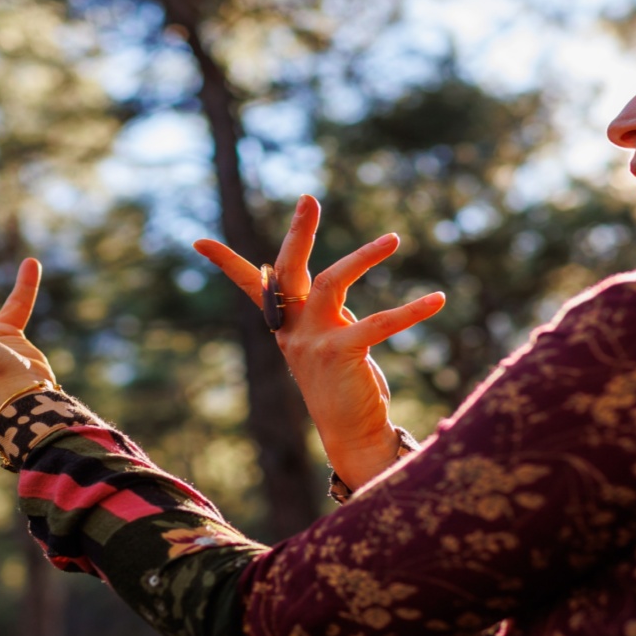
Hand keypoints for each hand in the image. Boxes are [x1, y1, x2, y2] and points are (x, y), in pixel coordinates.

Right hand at [194, 195, 444, 489]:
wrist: (353, 436)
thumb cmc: (346, 389)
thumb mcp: (329, 345)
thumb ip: (328, 315)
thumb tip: (335, 287)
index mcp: (288, 327)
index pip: (252, 287)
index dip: (227, 263)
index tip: (198, 241)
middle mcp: (294, 331)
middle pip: (288, 270)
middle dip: (298, 232)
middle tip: (309, 198)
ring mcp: (314, 342)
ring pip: (332, 281)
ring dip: (364, 256)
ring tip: (393, 238)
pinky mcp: (341, 353)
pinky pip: (380, 322)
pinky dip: (412, 310)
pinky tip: (437, 299)